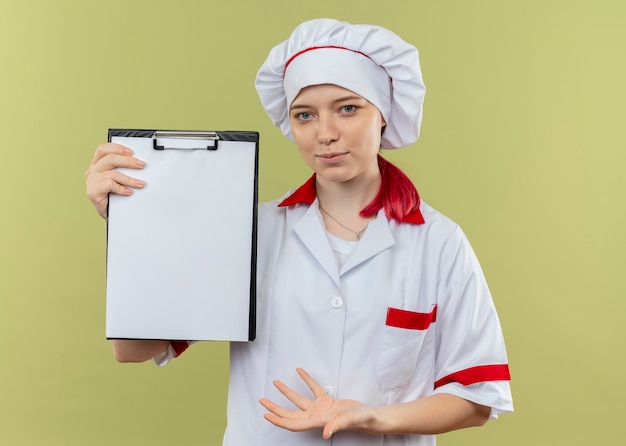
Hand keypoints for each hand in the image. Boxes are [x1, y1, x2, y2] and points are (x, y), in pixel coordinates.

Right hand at [85, 143, 145, 217]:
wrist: (111, 214)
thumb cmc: (115, 195)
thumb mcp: (119, 179)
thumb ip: (123, 169)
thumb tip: (139, 163)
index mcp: (97, 164)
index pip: (103, 149)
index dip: (117, 148)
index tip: (131, 152)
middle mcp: (93, 171)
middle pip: (109, 159)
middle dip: (128, 161)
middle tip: (141, 165)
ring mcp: (91, 181)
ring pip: (112, 173)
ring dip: (129, 178)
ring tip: (140, 184)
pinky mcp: (93, 192)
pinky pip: (109, 185)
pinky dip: (121, 188)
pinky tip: (129, 192)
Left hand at [259, 368, 375, 438]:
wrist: (369, 416)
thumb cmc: (361, 420)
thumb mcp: (349, 421)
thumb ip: (337, 425)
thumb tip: (325, 433)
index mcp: (317, 421)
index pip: (293, 423)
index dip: (279, 420)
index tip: (266, 415)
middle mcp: (315, 416)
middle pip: (290, 413)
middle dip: (275, 408)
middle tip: (262, 402)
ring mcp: (320, 409)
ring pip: (298, 400)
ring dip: (286, 392)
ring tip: (276, 383)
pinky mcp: (327, 401)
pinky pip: (313, 389)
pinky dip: (306, 380)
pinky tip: (300, 372)